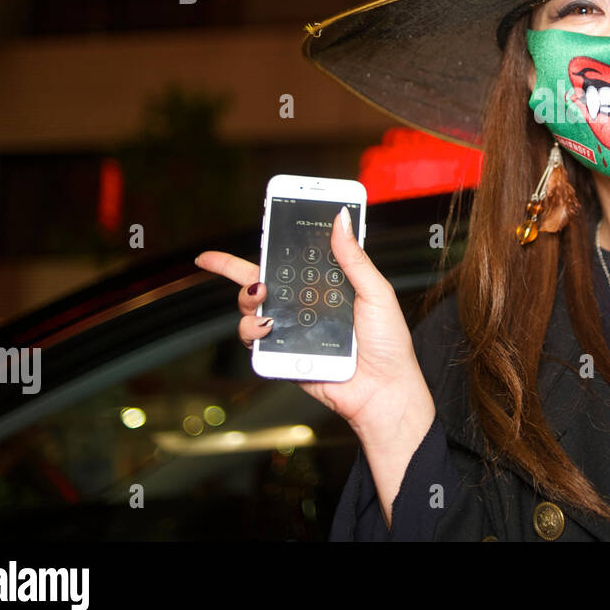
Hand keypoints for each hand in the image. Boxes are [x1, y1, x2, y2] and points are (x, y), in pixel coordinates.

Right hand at [193, 206, 434, 445]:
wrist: (383, 390)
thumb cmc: (388, 345)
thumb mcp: (376, 292)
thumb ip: (354, 258)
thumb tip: (340, 219)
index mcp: (327, 286)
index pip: (295, 257)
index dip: (276, 240)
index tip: (259, 219)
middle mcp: (305, 305)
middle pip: (261, 280)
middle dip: (233, 268)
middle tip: (221, 262)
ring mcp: (292, 330)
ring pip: (252, 309)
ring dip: (246, 299)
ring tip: (261, 294)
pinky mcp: (284, 355)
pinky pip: (256, 340)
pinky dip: (253, 330)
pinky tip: (268, 326)